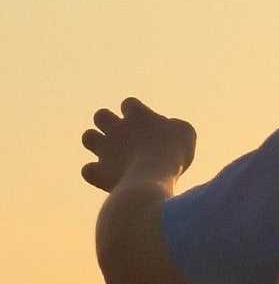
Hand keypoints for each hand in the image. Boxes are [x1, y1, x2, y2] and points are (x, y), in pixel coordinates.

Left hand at [81, 97, 195, 191]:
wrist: (154, 176)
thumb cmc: (173, 152)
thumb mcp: (185, 132)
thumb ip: (174, 126)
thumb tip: (169, 129)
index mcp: (137, 114)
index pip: (130, 104)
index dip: (137, 114)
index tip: (149, 127)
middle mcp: (116, 128)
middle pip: (101, 115)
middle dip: (109, 125)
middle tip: (128, 141)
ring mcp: (105, 149)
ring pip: (88, 137)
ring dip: (98, 145)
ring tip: (115, 158)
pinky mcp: (99, 172)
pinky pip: (87, 170)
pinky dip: (96, 174)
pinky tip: (109, 179)